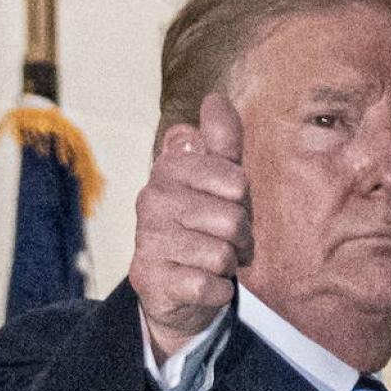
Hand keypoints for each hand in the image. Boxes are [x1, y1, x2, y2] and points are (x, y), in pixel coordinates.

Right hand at [130, 93, 253, 362]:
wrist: (175, 288)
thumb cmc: (204, 227)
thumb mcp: (219, 182)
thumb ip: (222, 144)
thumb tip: (215, 99)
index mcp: (169, 170)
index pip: (236, 180)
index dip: (243, 201)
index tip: (230, 207)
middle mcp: (150, 201)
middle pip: (232, 220)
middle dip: (241, 238)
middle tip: (228, 242)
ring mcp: (147, 241)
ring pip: (221, 255)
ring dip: (228, 266)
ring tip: (214, 263)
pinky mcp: (149, 279)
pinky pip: (209, 286)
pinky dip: (217, 291)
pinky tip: (203, 285)